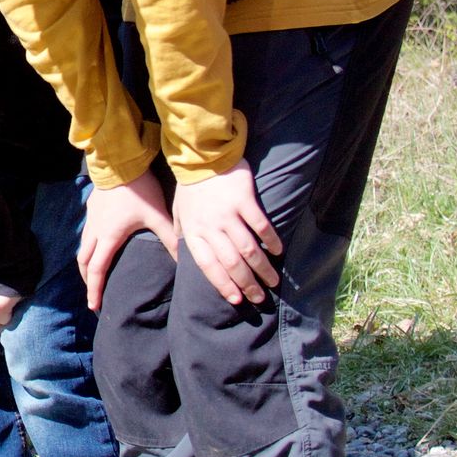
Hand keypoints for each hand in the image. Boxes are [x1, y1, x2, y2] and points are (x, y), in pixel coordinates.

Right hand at [78, 170, 179, 310]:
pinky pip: (86, 234)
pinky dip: (89, 247)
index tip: (95, 306)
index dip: (94, 290)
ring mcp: (91, 219)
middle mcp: (96, 231)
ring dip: (86, 264)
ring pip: (82, 248)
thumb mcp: (158, 215)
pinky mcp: (92, 208)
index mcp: (109, 237)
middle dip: (88, 280)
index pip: (97, 270)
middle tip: (94, 294)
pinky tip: (98, 245)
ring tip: (94, 274)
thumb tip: (185, 262)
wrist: (119, 162)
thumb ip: (170, 239)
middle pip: (84, 262)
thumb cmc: (139, 189)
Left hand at [172, 162, 282, 305]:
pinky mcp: (244, 201)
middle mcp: (210, 227)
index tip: (236, 300)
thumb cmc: (190, 187)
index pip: (208, 266)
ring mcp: (228, 214)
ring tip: (272, 281)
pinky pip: (261, 226)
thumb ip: (180, 236)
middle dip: (247, 284)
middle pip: (231, 263)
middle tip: (259, 297)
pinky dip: (270, 241)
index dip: (223, 285)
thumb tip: (180, 258)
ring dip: (262, 268)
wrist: (201, 156)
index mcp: (193, 232)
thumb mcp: (178, 212)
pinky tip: (278, 251)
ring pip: (248, 249)